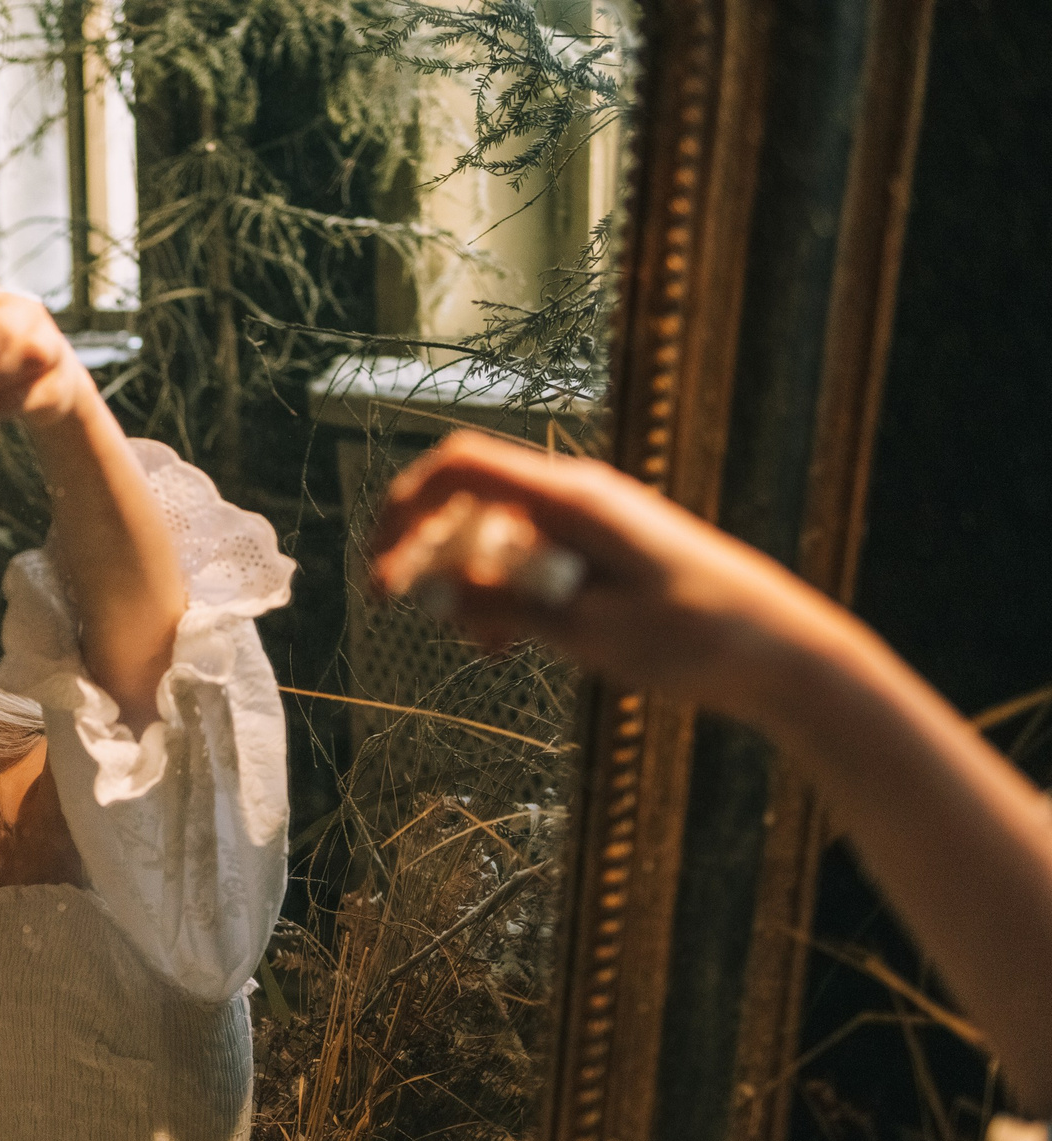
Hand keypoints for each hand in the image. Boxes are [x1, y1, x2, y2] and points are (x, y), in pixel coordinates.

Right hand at [367, 431, 863, 732]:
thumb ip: (507, 606)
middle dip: (427, 554)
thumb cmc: (697, 636)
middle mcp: (577, 498)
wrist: (780, 651)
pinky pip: (531, 561)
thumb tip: (434, 591)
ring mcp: (591, 523)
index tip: (380, 565)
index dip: (405, 506)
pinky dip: (507, 596)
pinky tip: (507, 646)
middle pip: (470, 504)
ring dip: (471, 587)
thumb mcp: (590, 630)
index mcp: (572, 500)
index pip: (461, 468)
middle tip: (395, 609)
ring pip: (497, 539)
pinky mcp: (602, 552)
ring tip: (481, 650)